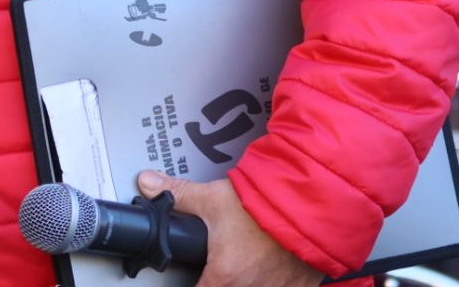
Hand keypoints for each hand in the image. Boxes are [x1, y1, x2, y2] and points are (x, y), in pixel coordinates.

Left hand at [137, 171, 322, 286]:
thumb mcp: (212, 198)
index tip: (195, 277)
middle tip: (220, 262)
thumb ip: (177, 193)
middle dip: (221, 279)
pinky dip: (273, 280)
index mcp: (225, 278)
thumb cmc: (263, 205)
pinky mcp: (302, 286)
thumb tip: (147, 183)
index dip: (195, 284)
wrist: (311, 204)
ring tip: (247, 260)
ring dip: (248, 279)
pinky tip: (271, 265)